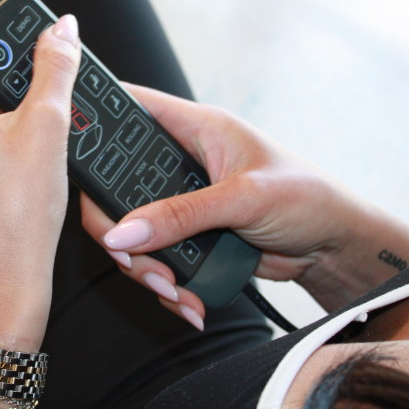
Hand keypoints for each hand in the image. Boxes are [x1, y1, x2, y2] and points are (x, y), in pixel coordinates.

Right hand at [82, 84, 408, 326]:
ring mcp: (176, 200)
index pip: (128, 110)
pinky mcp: (184, 235)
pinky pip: (152, 258)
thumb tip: (124, 234)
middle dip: (119, 231)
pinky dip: (163, 283)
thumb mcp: (243, 199)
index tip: (74, 156)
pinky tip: (187, 298)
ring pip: (129, 230)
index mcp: (191, 126)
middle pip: (114, 187)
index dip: (95, 124)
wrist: (334, 247)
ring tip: (174, 289)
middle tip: (135, 259)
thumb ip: (181, 215)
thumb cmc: (306, 197)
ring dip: (143, 266)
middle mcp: (176, 160)